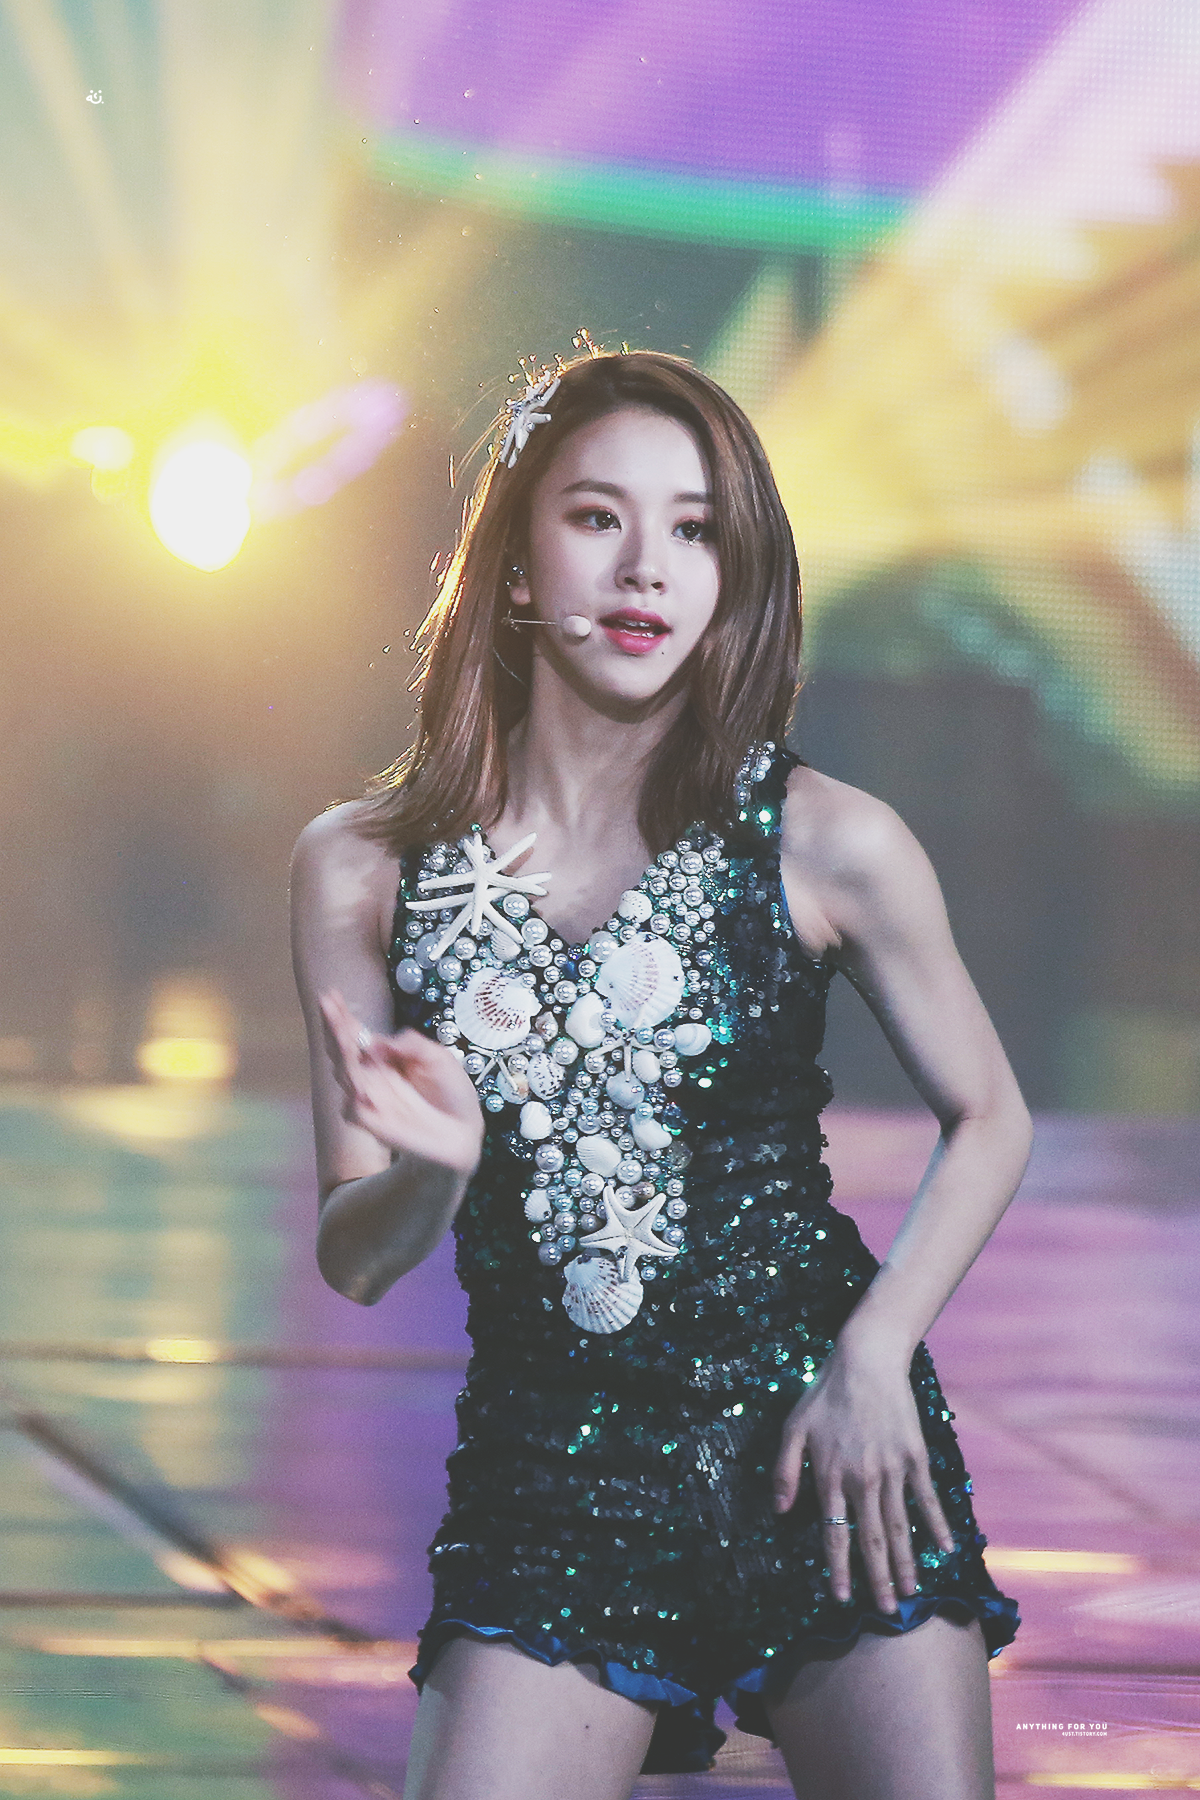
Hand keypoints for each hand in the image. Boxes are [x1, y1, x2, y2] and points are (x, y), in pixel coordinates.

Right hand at [319, 989, 483, 1175]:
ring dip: (342, 1054)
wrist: (462, 1130)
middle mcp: (371, 1074)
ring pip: (343, 1074)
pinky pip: (352, 1110)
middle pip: (342, 1049)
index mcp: (384, 1055)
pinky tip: (360, 1089)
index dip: (342, 1015)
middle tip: (328, 1006)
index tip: (330, 995)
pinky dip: (354, 1099)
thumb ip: (410, 1044)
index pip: (357, 1033)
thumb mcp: (437, 1057)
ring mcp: (369, 1098)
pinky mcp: (372, 1123)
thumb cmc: (450, 1090)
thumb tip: (375, 1041)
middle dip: (334, 1027)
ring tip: (343, 1033)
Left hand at [771, 1340, 955, 1613]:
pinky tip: (946, 1549)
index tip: (844, 1599)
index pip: (835, 1534)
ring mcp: (893, 1469)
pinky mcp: (915, 1456)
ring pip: (899, 1526)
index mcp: (832, 1476)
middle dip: (879, 1580)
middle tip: (889, 1612)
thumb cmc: (825, 1393)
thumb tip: (780, 1511)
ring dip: (906, 1562)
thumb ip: (785, 1470)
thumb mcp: (794, 1427)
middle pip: (872, 1540)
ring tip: (912, 1593)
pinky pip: (927, 1498)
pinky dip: (936, 1524)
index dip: (840, 1569)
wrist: (867, 1360)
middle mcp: (864, 1480)